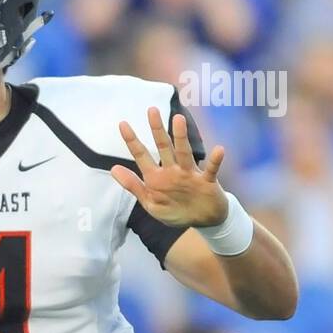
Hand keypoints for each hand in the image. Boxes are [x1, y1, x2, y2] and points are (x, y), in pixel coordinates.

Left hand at [111, 107, 227, 228]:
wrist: (203, 222)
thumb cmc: (175, 211)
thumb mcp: (150, 202)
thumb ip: (133, 186)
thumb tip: (113, 168)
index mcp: (156, 177)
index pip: (141, 155)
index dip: (132, 141)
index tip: (122, 124)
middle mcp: (172, 171)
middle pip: (163, 147)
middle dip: (157, 129)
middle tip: (152, 110)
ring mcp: (190, 174)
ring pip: (184, 152)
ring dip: (181, 137)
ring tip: (178, 119)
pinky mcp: (207, 182)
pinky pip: (211, 169)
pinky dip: (215, 160)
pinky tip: (219, 149)